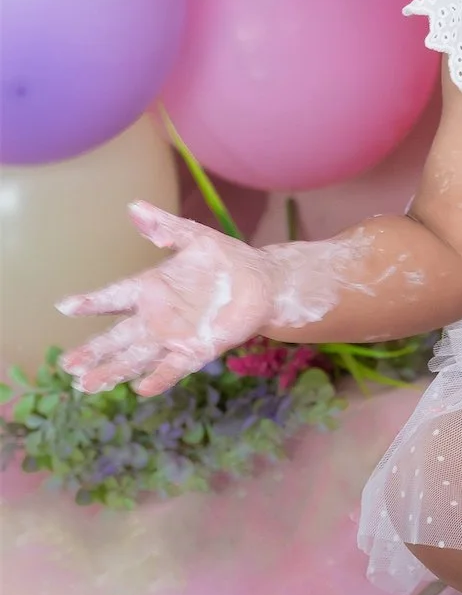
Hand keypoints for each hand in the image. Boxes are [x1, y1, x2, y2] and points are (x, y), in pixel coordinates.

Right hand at [56, 202, 275, 397]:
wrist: (262, 282)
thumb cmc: (226, 259)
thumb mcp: (194, 237)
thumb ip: (164, 226)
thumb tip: (134, 206)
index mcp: (153, 288)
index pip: (116, 296)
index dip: (92, 302)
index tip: (65, 306)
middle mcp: (158, 316)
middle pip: (119, 336)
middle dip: (94, 349)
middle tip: (66, 364)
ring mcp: (176, 335)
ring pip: (137, 356)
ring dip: (114, 369)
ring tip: (88, 384)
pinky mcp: (198, 349)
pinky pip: (175, 366)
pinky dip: (160, 376)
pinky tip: (141, 388)